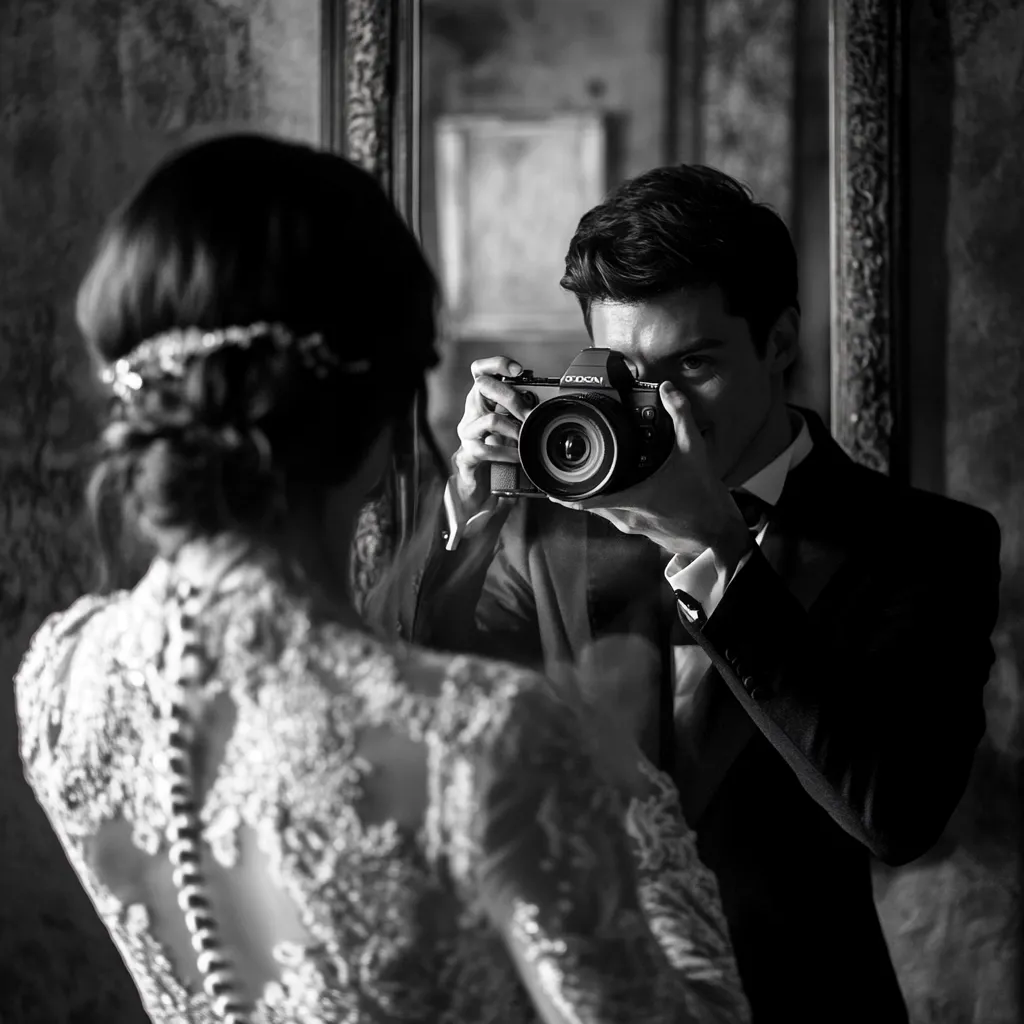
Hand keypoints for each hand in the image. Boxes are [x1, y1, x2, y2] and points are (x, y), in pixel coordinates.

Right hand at [451, 355, 535, 515]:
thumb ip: (523, 413)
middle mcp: (471, 412)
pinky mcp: (466, 454)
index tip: (518, 370)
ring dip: (513, 429)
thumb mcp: (512, 427)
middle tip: (529, 413)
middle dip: (511, 397)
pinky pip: (484, 449)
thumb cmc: (499, 451)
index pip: (480, 370)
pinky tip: (517, 457)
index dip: (496, 364)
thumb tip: (550, 403)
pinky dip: (506, 453)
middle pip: (482, 386)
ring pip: (489, 419)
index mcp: (482, 400)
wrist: (480, 484)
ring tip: (525, 438)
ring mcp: (467, 433)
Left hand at [552, 382, 752, 566]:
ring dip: (589, 494)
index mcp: (633, 498)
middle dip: (573, 486)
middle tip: (560, 469)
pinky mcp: (636, 528)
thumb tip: (668, 389)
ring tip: (580, 474)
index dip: (564, 491)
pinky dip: (605, 500)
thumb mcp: (694, 451)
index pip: (587, 498)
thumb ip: (680, 416)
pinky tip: (609, 486)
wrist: (716, 530)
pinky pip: (611, 514)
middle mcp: (626, 516)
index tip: (548, 482)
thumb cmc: (703, 497)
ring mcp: (630, 525)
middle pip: (586, 503)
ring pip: (598, 510)